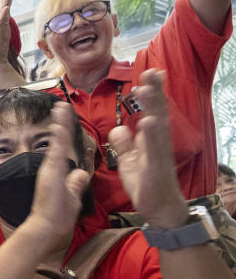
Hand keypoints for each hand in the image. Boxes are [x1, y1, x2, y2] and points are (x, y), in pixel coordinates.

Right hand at [21, 103, 90, 244]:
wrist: (48, 226)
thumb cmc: (58, 216)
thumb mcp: (72, 197)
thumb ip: (75, 184)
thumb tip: (80, 173)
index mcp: (59, 172)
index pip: (64, 148)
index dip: (66, 134)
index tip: (66, 122)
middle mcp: (53, 167)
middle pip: (60, 139)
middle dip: (61, 122)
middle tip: (61, 106)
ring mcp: (51, 167)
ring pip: (58, 139)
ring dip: (60, 122)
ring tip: (61, 106)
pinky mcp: (51, 169)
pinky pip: (57, 146)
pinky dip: (59, 132)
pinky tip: (59, 120)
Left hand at [108, 70, 187, 227]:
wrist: (158, 208)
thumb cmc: (146, 184)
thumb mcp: (128, 161)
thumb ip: (124, 144)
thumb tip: (119, 129)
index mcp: (149, 140)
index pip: (150, 112)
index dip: (148, 95)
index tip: (146, 76)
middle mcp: (157, 143)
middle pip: (157, 112)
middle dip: (154, 92)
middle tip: (152, 70)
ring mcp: (158, 154)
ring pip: (157, 125)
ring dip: (152, 106)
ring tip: (147, 88)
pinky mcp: (156, 167)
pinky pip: (154, 149)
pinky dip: (151, 135)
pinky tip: (148, 121)